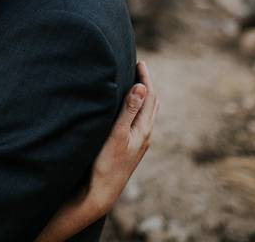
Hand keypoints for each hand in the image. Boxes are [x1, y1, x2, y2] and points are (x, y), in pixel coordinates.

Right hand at [36, 60, 157, 241]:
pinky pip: (140, 122)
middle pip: (152, 104)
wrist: (103, 192)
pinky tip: (129, 110)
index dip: (145, 78)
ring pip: (147, 114)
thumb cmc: (107, 164)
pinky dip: (138, 108)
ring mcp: (139, 143)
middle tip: (139, 67)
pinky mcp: (132, 148)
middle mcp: (145, 135)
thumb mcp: (116, 134)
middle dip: (147, 84)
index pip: (150, 97)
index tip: (140, 61)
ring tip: (137, 83)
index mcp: (144, 130)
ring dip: (144, 96)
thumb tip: (142, 86)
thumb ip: (128, 111)